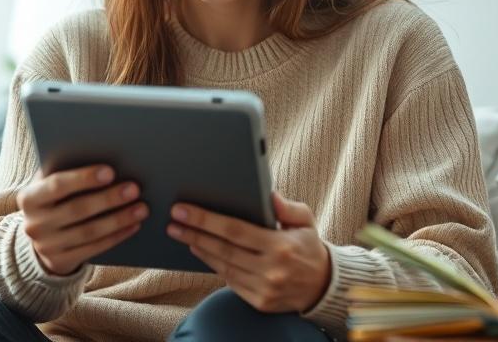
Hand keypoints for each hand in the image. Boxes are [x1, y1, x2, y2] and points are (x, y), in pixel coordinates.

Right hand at [16, 164, 147, 276]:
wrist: (41, 234)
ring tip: (142, 208)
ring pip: (88, 232)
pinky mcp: (60, 261)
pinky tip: (133, 225)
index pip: (57, 185)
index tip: (111, 172)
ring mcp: (46, 246)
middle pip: (77, 209)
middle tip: (134, 189)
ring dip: (118, 219)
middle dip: (109, 198)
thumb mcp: (50, 183)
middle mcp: (34, 224)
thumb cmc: (54, 197)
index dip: (84, 178)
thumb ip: (66, 170)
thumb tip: (105, 154)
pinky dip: (116, 236)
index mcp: (29, 197)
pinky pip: (93, 249)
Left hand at [167, 191, 330, 312]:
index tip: (183, 210)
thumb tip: (268, 194)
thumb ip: (286, 207)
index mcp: (280, 245)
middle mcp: (271, 270)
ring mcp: (264, 289)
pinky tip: (203, 251)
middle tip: (173, 222)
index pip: (235, 230)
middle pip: (223, 249)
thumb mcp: (305, 220)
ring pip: (223, 266)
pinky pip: (230, 281)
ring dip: (200, 249)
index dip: (206, 220)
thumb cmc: (309, 246)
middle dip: (194, 233)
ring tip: (182, 234)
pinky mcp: (259, 303)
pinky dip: (214, 265)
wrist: (324, 286)